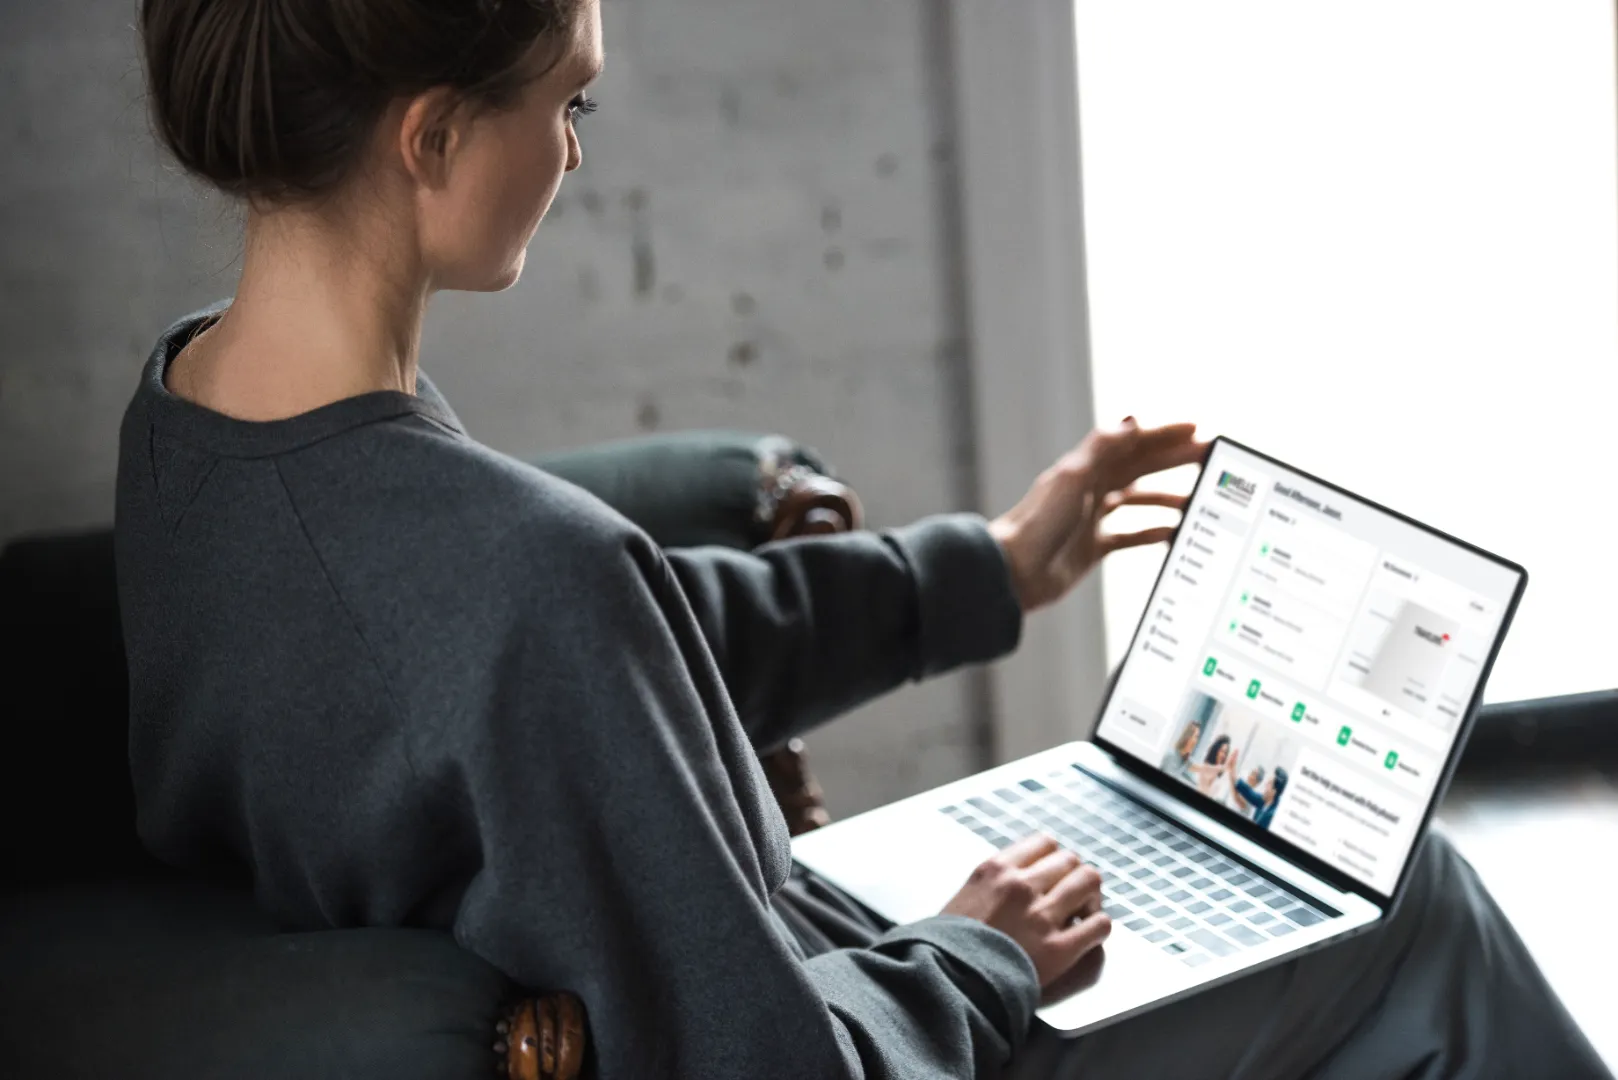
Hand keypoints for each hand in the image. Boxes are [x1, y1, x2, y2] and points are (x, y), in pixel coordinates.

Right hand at [941, 834, 1109, 989]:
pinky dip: (1099, 926)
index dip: (1054, 858)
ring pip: (1090, 882)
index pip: (1045, 842)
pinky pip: (1099, 924)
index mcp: (996, 869)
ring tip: (1084, 912)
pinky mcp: (1058, 949)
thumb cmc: (949, 945)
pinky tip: (1089, 934)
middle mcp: (1021, 886)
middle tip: (1072, 895)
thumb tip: (1024, 876)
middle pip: (1071, 860)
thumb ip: (995, 881)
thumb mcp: (964, 895)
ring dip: (1090, 896)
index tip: (1054, 872)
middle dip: (1074, 876)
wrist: (945, 982)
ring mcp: (1041, 916)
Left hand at [989, 418, 1207, 611]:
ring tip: (1194, 500)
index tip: (1195, 430)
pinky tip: (1170, 533)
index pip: (1132, 444)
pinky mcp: (1092, 547)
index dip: (1163, 435)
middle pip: (1139, 468)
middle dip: (1173, 460)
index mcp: (1085, 468)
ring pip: (1135, 500)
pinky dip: (1149, 532)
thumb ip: (1101, 449)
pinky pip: (1127, 535)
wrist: (1012, 573)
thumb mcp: (1070, 479)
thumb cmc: (1036, 525)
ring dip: (1164, 497)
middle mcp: (1089, 489)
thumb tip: (1132, 421)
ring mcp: (1091, 518)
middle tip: (1206, 458)